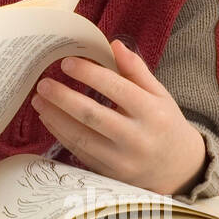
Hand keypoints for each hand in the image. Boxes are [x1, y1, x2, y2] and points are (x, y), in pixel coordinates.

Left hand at [30, 39, 206, 195]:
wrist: (179, 169)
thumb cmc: (165, 124)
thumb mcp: (159, 95)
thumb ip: (136, 70)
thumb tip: (113, 44)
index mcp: (153, 113)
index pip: (117, 89)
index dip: (90, 75)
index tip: (66, 62)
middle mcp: (137, 138)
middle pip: (93, 116)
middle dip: (64, 98)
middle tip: (43, 83)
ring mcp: (122, 160)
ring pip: (81, 137)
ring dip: (55, 117)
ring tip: (38, 100)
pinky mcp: (109, 174)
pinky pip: (79, 152)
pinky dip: (60, 134)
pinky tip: (48, 118)